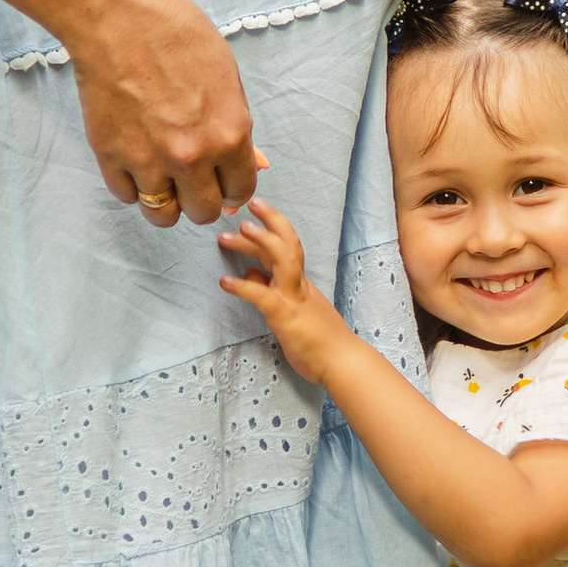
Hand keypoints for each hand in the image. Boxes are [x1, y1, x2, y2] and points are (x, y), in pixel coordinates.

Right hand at [69, 0, 261, 227]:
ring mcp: (148, 160)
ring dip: (166, 201)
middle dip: (201, 199)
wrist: (119, 17)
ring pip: (162, 215)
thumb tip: (255, 164)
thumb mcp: (226, 77)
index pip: (240, 190)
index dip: (232, 188)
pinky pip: (126, 195)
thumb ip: (238, 128)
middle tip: (192, 180)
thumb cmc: (177, 35)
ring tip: (162, 180)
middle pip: (203, 212)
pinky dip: (131, 185)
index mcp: (229, 134)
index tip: (222, 181)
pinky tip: (135, 161)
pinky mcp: (110, 155)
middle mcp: (192, 156)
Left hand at [218, 198, 346, 380]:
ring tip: (236, 232)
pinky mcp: (286, 317)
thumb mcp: (295, 310)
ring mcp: (294, 299)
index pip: (288, 247)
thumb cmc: (320, 340)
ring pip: (282, 261)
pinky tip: (225, 282)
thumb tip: (251, 273)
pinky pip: (262, 297)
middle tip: (249, 204)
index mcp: (301, 284)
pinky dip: (243, 287)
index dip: (273, 226)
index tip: (256, 211)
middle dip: (270, 221)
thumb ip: (273, 290)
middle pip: (288, 244)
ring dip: (259, 243)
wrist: (342, 362)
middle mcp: (299, 285)